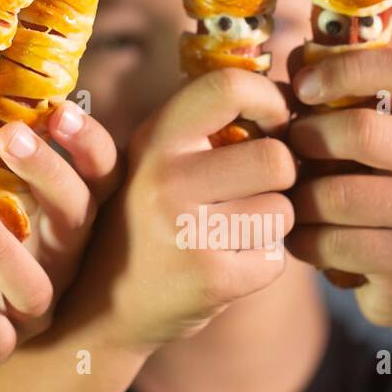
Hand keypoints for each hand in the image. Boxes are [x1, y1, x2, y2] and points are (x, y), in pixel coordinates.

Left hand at [0, 100, 117, 365]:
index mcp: (63, 209)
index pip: (99, 175)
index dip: (87, 144)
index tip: (60, 110)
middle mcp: (59, 258)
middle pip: (78, 220)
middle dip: (49, 176)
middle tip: (9, 137)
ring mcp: (29, 306)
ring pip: (36, 286)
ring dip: (2, 245)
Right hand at [75, 68, 295, 353]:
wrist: (102, 305)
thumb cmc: (148, 218)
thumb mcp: (153, 159)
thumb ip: (203, 126)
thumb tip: (288, 92)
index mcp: (155, 137)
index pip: (228, 86)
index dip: (269, 100)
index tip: (272, 123)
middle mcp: (165, 178)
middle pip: (277, 158)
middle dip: (280, 176)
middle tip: (255, 188)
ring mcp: (187, 230)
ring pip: (284, 209)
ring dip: (271, 220)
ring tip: (234, 227)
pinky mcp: (212, 278)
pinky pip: (276, 255)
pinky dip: (262, 260)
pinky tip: (227, 261)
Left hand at [286, 46, 391, 331]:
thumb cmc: (370, 195)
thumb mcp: (361, 143)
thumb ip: (330, 102)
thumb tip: (292, 56)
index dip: (342, 68)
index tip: (301, 87)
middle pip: (360, 131)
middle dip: (306, 143)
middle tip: (287, 157)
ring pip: (337, 195)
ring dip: (298, 201)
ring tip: (292, 203)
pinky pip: (332, 242)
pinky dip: (302, 241)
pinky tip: (303, 240)